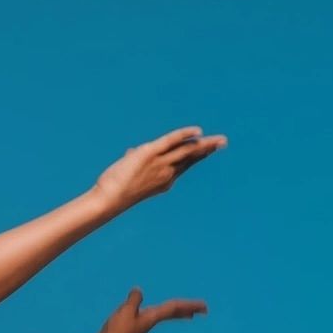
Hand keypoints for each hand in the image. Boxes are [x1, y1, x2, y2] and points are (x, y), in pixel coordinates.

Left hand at [94, 126, 226, 213]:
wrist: (109, 200)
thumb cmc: (115, 190)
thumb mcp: (128, 173)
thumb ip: (133, 159)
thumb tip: (131, 151)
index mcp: (164, 180)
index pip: (185, 164)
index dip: (197, 155)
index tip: (207, 149)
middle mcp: (166, 172)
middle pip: (191, 158)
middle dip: (207, 149)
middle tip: (223, 142)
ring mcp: (160, 163)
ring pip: (187, 151)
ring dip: (204, 143)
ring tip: (219, 140)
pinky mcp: (150, 153)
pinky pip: (172, 141)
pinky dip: (185, 135)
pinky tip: (197, 131)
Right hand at [94, 288, 207, 332]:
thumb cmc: (117, 331)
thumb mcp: (125, 311)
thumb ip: (134, 299)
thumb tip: (138, 290)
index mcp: (152, 317)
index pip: (175, 308)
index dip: (190, 305)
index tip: (204, 307)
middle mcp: (150, 321)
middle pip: (174, 312)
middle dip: (189, 310)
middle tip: (204, 310)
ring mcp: (143, 325)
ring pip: (166, 315)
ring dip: (178, 313)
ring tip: (189, 314)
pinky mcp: (134, 327)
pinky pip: (155, 316)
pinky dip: (163, 314)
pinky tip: (158, 313)